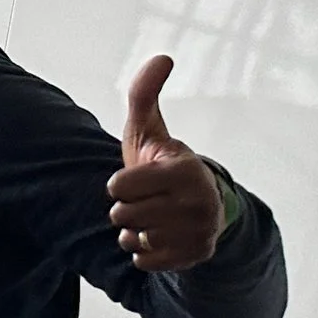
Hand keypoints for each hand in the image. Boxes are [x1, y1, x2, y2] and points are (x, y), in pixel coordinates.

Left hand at [107, 56, 224, 273]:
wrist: (197, 205)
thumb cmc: (162, 164)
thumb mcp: (149, 130)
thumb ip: (144, 95)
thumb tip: (163, 56)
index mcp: (185, 170)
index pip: (119, 186)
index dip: (119, 183)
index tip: (137, 178)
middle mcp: (197, 203)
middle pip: (122, 215)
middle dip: (125, 207)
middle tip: (146, 199)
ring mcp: (198, 232)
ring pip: (131, 238)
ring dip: (132, 230)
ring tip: (152, 216)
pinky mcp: (194, 256)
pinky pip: (142, 261)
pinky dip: (143, 251)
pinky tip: (158, 236)